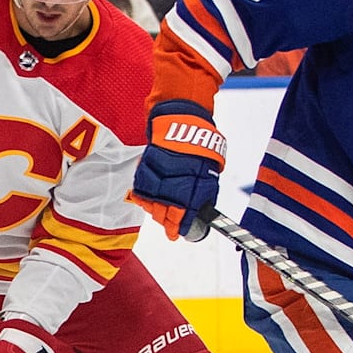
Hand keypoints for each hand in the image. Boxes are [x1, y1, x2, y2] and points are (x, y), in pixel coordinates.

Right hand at [129, 100, 224, 240]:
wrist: (182, 119)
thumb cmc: (200, 145)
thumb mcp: (211, 168)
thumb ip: (205, 189)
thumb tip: (203, 210)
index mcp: (196, 178)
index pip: (187, 208)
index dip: (181, 224)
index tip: (179, 233)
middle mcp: (177, 175)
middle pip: (168, 206)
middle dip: (168, 221)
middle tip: (170, 230)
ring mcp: (160, 169)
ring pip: (153, 198)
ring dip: (155, 211)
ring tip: (159, 217)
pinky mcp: (148, 163)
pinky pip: (142, 185)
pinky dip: (143, 196)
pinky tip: (147, 203)